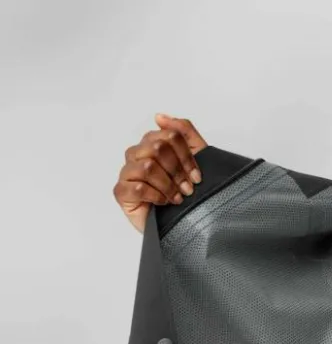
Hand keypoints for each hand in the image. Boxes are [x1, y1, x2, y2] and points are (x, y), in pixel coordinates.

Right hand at [113, 114, 208, 233]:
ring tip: (177, 198)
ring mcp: (127, 173)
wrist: (185, 227)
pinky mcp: (121, 192)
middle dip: (178, 171)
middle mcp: (137, 155)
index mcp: (153, 145)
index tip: (197, 177)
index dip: (187, 156)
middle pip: (157, 148)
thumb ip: (184, 132)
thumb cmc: (189, 195)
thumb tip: (160, 116)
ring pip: (147, 166)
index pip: (170, 136)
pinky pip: (136, 186)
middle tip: (187, 189)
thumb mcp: (198, 159)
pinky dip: (155, 196)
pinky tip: (163, 203)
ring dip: (168, 185)